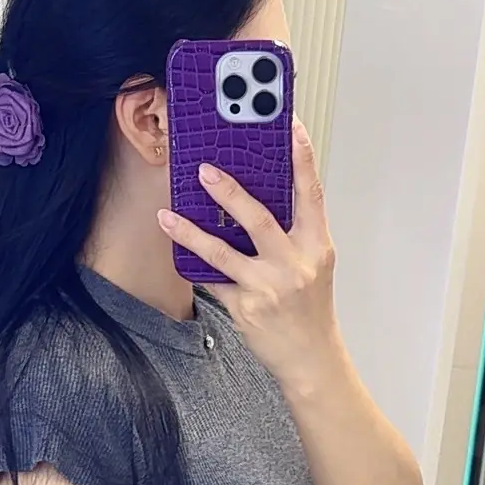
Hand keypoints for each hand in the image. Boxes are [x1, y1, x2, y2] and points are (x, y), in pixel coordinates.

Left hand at [158, 120, 339, 389]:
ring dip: (191, 232)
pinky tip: (177, 248)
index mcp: (317, 245)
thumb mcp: (315, 263)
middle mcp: (295, 264)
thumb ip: (294, 231)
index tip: (290, 127)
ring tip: (167, 214)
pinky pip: (213, 279)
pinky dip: (195, 264)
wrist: (311, 357)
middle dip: (230, 193)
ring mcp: (268, 287)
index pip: (311, 194)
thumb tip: (258, 195)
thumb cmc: (311, 306)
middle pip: (259, 220)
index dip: (302, 159)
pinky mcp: (246, 307)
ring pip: (223, 253)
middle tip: (204, 170)